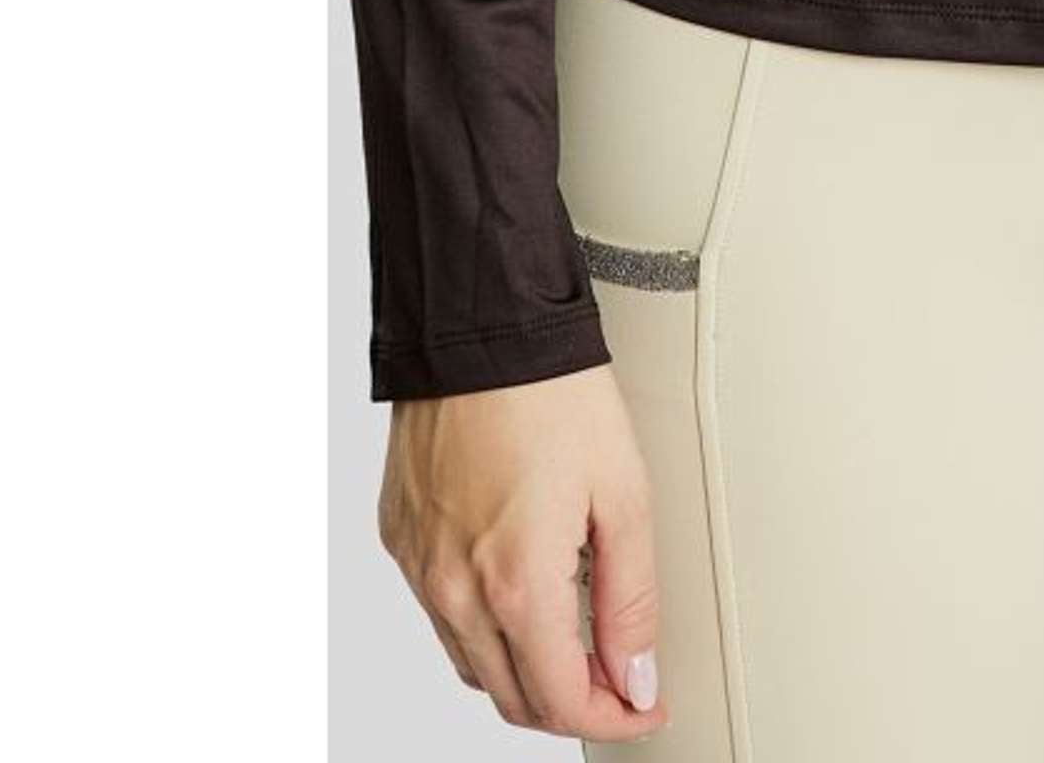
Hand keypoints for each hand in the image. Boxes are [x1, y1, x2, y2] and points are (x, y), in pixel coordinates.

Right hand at [379, 364, 665, 738]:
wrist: (480, 327)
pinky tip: (518, 589)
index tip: (643, 708)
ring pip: (472, 664)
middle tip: (618, 680)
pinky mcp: (400, 539)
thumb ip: (631, 598)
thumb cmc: (553, 393)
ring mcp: (420, 566)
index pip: (561, 701)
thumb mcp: (622, 493)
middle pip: (512, 698)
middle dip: (570, 704)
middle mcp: (454, 589)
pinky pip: (440, 614)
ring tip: (575, 638)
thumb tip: (636, 674)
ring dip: (524, 671)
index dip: (612, 716)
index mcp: (515, 584)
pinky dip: (482, 625)